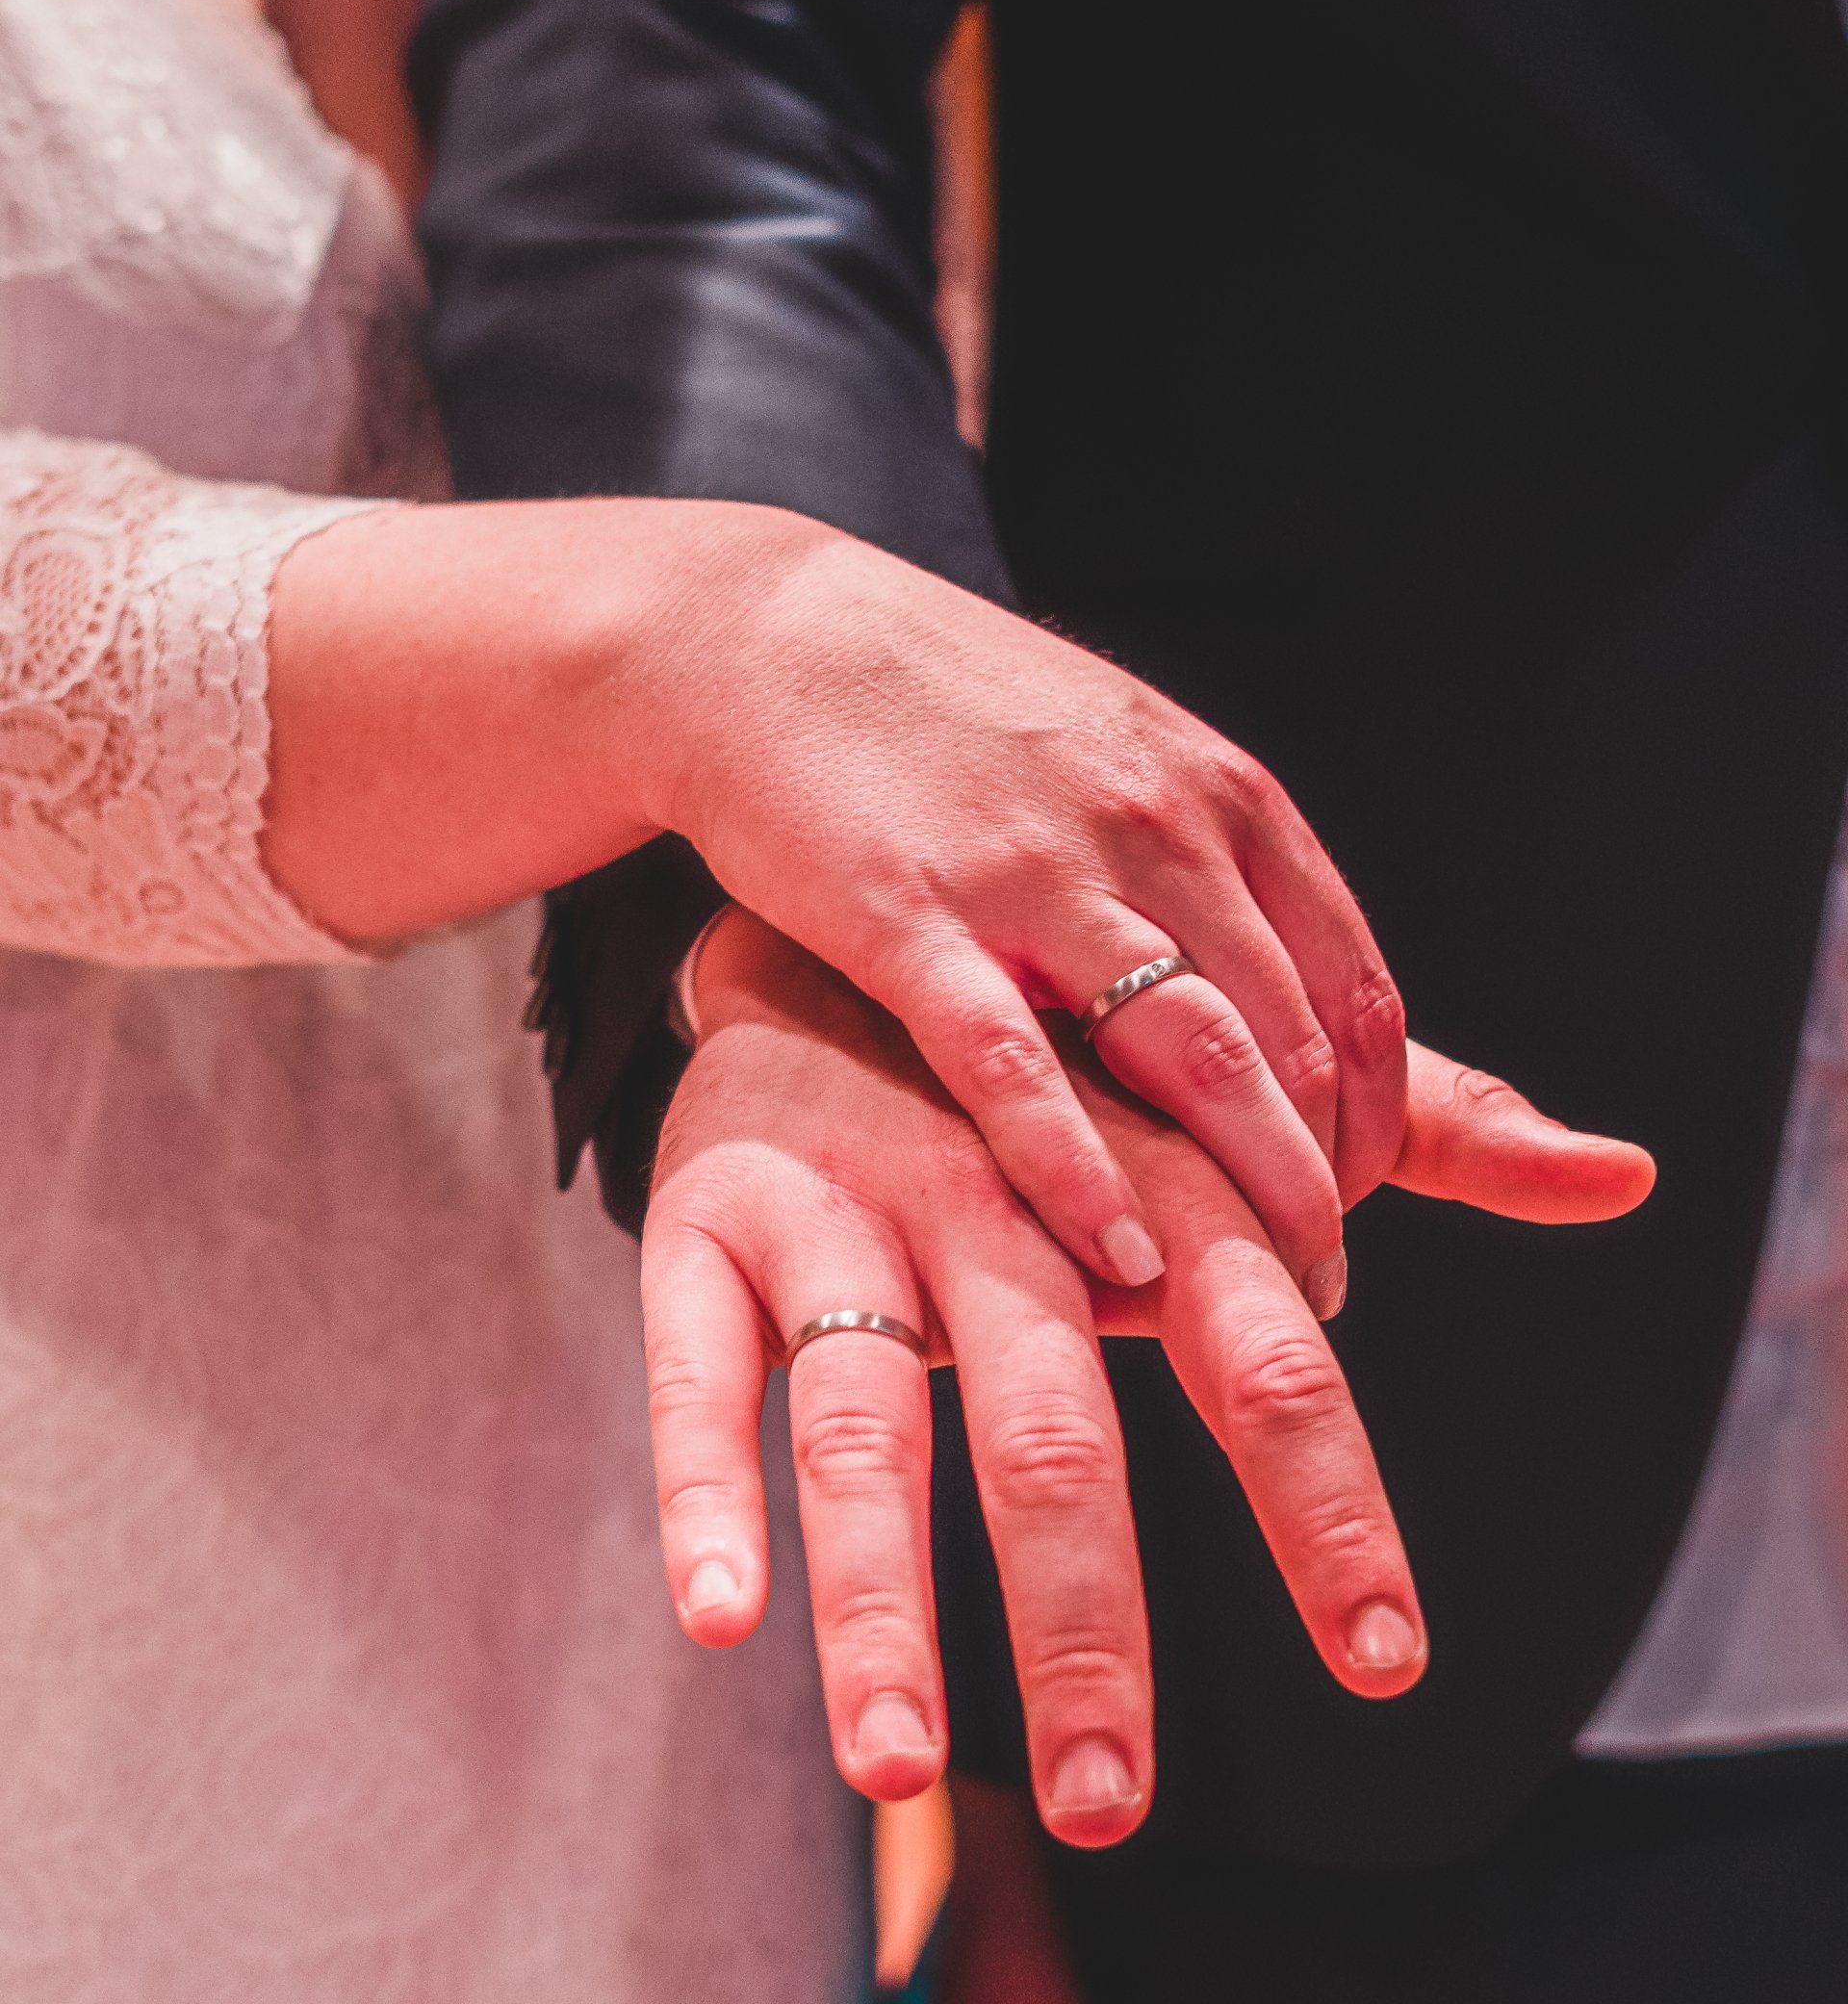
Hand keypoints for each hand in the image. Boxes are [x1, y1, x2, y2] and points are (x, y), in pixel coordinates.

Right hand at [638, 913, 1652, 1845]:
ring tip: (902, 1765)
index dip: (1328, 1504)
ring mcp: (848, 1197)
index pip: (1264, 1346)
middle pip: (1057, 1415)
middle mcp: (1003, 1186)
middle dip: (1087, 1614)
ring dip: (883, 1596)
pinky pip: (696, 1358)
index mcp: (1147, 1168)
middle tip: (1118, 1801)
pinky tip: (722, 1616)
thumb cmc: (1077, 1041)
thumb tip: (1624, 1172)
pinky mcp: (709, 1204)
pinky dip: (707, 1485)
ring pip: (871, 1411)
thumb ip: (1424, 1137)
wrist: (852, 898)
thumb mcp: (1230, 1085)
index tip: (1381, 1656)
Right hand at [639, 514, 1409, 1302]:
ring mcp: (1036, 871)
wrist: (762, 640)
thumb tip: (1324, 1006)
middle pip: (1293, 1041)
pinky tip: (1120, 1257)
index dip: (1376, 1120)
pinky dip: (1081, 1173)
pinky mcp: (912, 917)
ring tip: (1253, 1297)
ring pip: (1193, 1056)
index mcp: (1220, 794)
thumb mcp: (1122, 757)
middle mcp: (1154, 825)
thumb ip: (1222, 869)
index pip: (1354, 989)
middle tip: (1312, 1279)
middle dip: (1321, 1182)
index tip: (1350, 1199)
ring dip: (1245, 1196)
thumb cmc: (953, 719)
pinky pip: (1019, 1069)